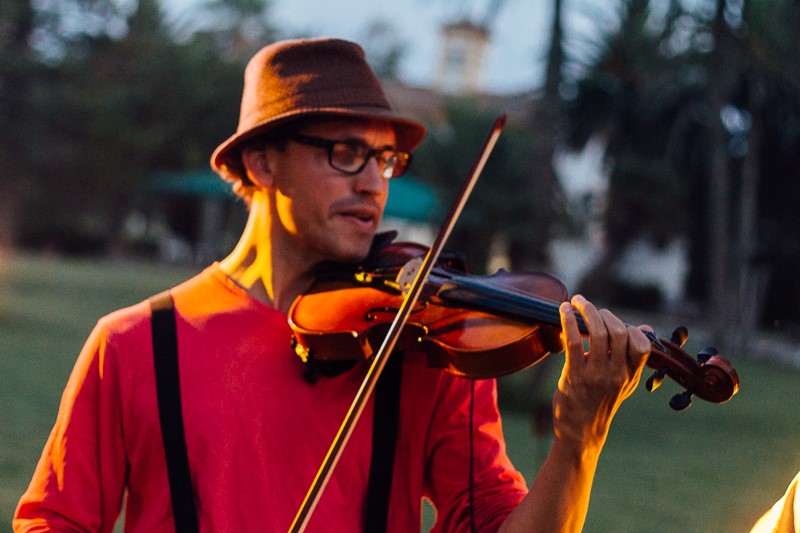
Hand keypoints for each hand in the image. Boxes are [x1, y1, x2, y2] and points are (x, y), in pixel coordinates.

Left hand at [552, 294, 650, 447]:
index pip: (642, 345)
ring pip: (598, 333)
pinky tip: (563, 310)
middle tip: (589, 307)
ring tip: (577, 301)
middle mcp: (617, 374)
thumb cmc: (601, 402)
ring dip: (587, 311)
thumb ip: (633, 356)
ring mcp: (596, 375)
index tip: (615, 323)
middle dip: (604, 314)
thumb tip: (645, 328)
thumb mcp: (624, 382)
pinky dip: (569, 321)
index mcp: (630, 375)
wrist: (581, 431)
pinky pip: (574, 342)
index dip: (631, 328)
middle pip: (619, 333)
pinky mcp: (575, 375)